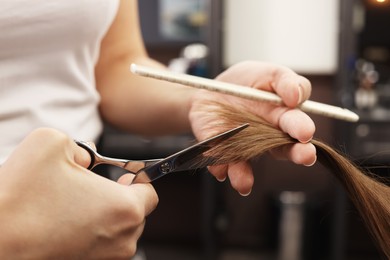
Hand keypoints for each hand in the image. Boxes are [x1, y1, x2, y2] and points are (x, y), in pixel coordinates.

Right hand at [0, 128, 157, 258]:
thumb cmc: (20, 198)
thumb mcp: (52, 143)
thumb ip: (80, 144)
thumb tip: (86, 156)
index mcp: (124, 208)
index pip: (150, 193)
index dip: (140, 178)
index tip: (127, 173)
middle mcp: (120, 239)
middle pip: (135, 212)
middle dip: (119, 194)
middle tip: (95, 183)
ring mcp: (103, 258)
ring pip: (117, 229)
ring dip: (103, 212)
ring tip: (74, 200)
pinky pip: (99, 243)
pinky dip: (90, 229)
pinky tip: (64, 218)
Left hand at [189, 61, 315, 195]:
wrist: (210, 90)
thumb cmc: (244, 83)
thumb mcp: (267, 73)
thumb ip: (286, 81)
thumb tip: (296, 96)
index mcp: (282, 117)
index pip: (298, 126)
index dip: (303, 130)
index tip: (306, 133)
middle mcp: (267, 138)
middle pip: (282, 150)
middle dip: (295, 153)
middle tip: (305, 156)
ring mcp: (242, 148)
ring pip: (246, 165)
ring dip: (244, 175)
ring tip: (244, 183)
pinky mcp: (220, 152)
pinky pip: (219, 163)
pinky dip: (218, 167)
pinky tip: (219, 171)